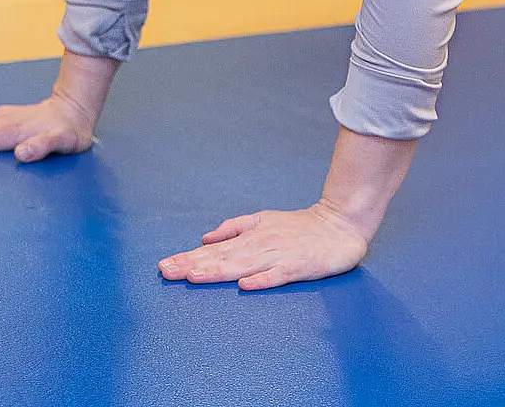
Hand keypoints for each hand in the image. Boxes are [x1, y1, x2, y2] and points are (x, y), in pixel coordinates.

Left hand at [159, 202, 370, 290]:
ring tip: (194, 277)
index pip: (214, 250)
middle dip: (193, 265)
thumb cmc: (300, 227)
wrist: (339, 225)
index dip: (189, 258)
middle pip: (222, 258)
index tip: (165, 266)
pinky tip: (245, 285)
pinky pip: (278, 275)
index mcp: (250, 237)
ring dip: (218, 271)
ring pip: (244, 265)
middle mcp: (260, 246)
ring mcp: (279, 256)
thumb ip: (234, 228)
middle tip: (167, 272)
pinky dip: (262, 280)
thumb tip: (205, 238)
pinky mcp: (298, 266)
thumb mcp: (263, 219)